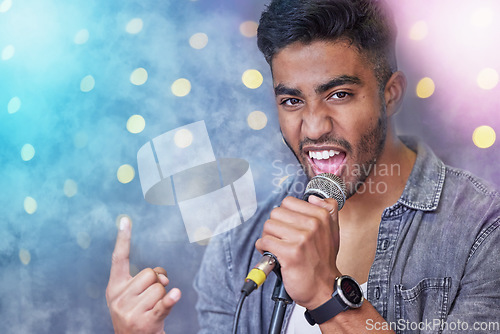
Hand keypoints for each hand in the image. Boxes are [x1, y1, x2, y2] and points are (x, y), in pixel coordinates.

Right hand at [106, 217, 180, 333]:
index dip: (123, 239)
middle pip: (149, 273)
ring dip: (163, 297)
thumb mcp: (131, 296)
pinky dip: (170, 300)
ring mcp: (131, 311)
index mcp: (114, 288)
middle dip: (157, 282)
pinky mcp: (146, 322)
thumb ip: (143, 279)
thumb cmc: (135, 314)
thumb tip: (162, 277)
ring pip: (160, 288)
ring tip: (153, 309)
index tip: (125, 220)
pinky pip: (163, 304)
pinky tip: (176, 295)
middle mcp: (119, 298)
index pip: (119, 259)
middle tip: (152, 297)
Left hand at [255, 195, 340, 309]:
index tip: (288, 226)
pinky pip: (265, 242)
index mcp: (321, 216)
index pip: (288, 202)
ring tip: (277, 246)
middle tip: (281, 238)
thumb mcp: (333, 232)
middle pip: (276, 212)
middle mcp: (313, 225)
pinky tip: (272, 254)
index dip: (284, 215)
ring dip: (268, 237)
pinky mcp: (290, 253)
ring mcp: (301, 239)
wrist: (324, 288)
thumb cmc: (324, 261)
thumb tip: (313, 197)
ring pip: (268, 226)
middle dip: (275, 226)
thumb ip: (328, 210)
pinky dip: (263, 248)